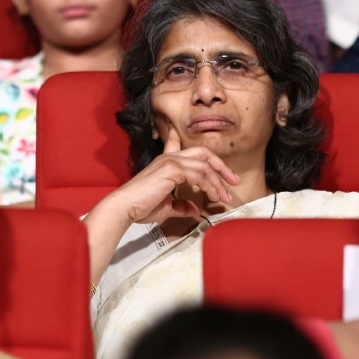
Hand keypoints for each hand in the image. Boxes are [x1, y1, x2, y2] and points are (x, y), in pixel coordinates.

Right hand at [110, 128, 240, 225]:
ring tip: (225, 196)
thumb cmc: (140, 207)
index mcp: (166, 162)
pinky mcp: (172, 169)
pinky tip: (213, 196)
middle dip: (221, 166)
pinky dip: (210, 185)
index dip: (203, 155)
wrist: (125, 207)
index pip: (188, 149)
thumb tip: (197, 209)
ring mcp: (171, 161)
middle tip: (233, 181)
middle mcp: (170, 157)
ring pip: (205, 165)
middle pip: (204, 153)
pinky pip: (199, 175)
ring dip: (218, 181)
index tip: (219, 167)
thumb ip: (182, 206)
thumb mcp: (166, 207)